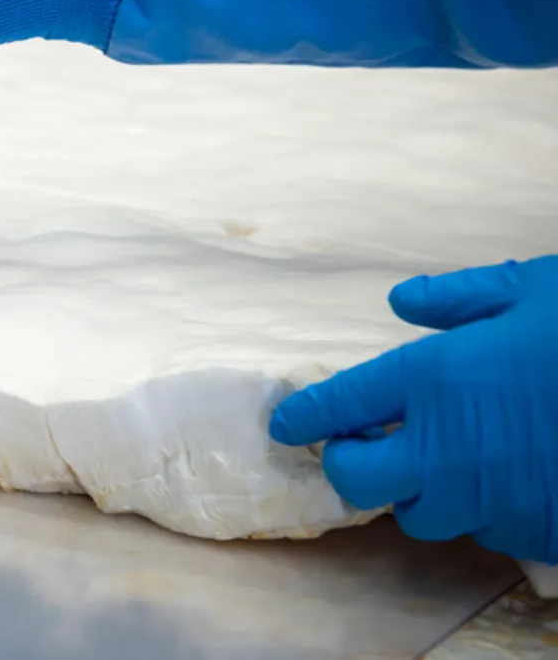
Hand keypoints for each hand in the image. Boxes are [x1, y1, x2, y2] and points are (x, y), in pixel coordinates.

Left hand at [270, 256, 557, 563]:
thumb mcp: (535, 291)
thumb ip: (460, 298)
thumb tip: (403, 301)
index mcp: (436, 379)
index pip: (341, 405)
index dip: (306, 416)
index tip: (288, 425)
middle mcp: (447, 447)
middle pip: (359, 481)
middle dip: (347, 466)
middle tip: (358, 447)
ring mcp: (489, 496)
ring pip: (419, 515)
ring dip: (415, 491)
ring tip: (435, 463)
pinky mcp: (532, 529)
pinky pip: (483, 529)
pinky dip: (478, 508)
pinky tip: (502, 478)